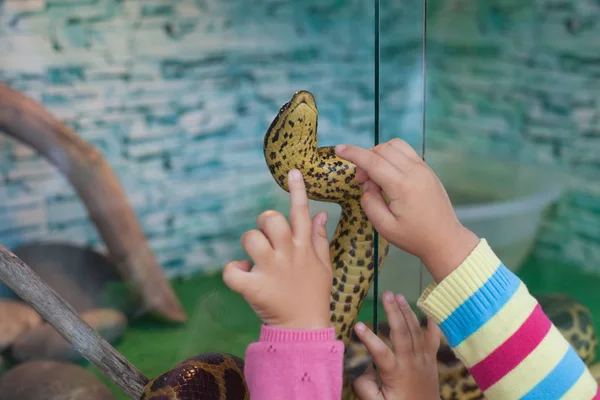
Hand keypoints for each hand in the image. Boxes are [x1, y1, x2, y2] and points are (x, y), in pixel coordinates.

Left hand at [222, 169, 332, 329]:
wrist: (304, 330)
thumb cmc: (313, 295)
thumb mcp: (324, 266)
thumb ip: (319, 238)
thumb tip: (321, 213)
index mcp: (305, 248)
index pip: (301, 212)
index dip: (297, 190)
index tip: (293, 172)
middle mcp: (289, 255)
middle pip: (271, 220)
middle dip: (263, 222)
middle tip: (266, 239)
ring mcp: (271, 270)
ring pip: (250, 239)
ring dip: (248, 246)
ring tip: (253, 260)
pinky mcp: (254, 288)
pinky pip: (231, 270)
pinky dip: (232, 271)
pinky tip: (242, 275)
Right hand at [335, 139, 478, 281]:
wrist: (445, 239)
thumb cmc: (414, 237)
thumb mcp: (385, 227)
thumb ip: (370, 203)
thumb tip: (367, 185)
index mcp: (403, 187)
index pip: (373, 162)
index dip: (353, 154)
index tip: (338, 149)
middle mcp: (415, 172)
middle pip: (382, 149)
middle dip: (365, 159)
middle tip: (361, 182)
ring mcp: (423, 168)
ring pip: (395, 145)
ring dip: (379, 154)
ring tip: (375, 175)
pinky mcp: (427, 170)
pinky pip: (406, 151)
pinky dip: (391, 155)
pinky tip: (388, 173)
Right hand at [353, 291, 440, 399]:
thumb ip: (365, 387)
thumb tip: (361, 369)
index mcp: (396, 373)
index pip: (381, 353)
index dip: (369, 339)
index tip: (358, 326)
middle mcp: (411, 362)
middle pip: (402, 333)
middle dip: (393, 312)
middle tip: (385, 294)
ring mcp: (423, 359)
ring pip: (416, 331)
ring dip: (407, 311)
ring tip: (398, 295)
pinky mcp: (431, 358)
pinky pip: (434, 338)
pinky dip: (432, 322)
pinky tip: (427, 307)